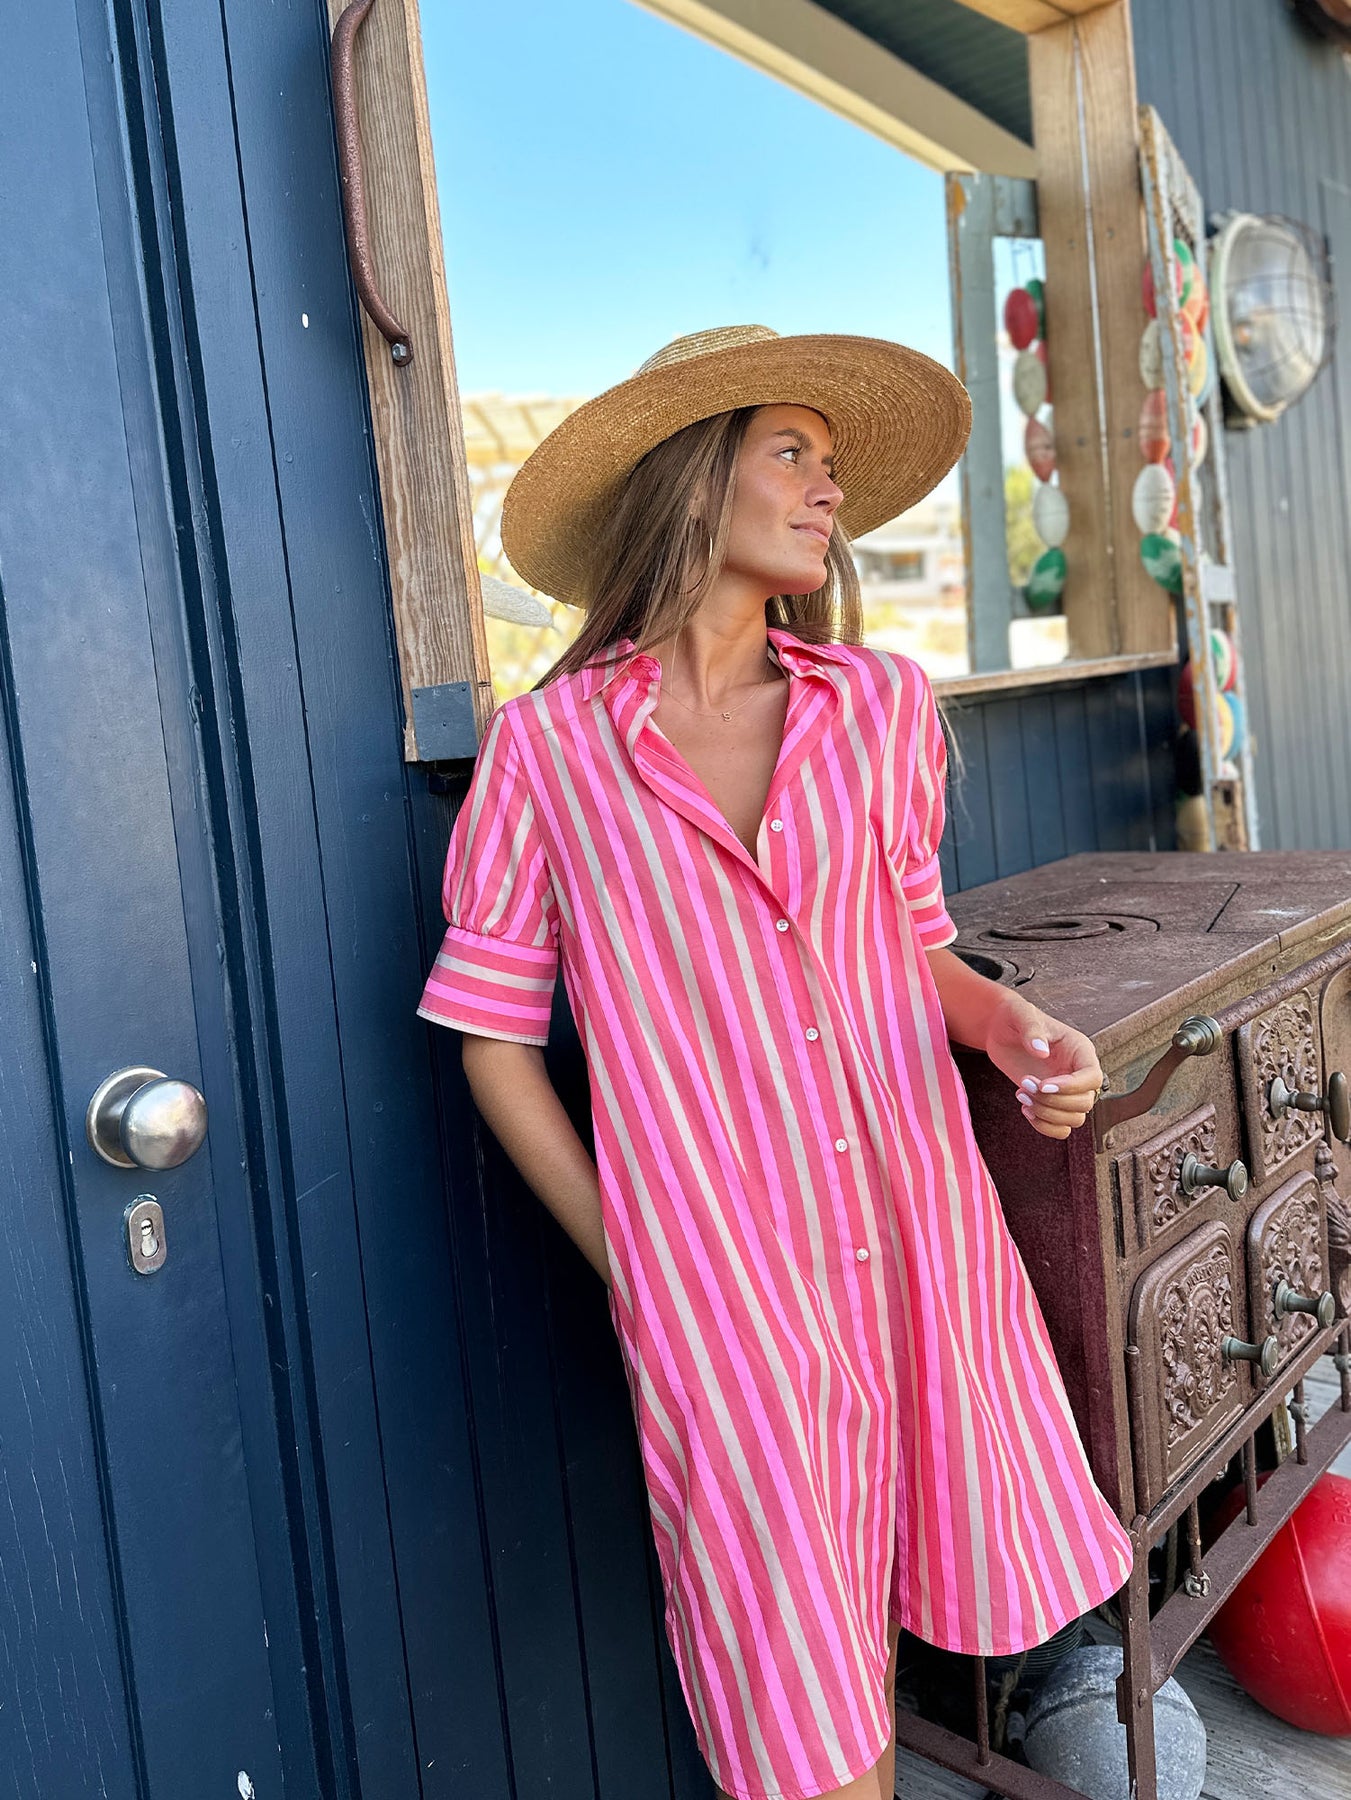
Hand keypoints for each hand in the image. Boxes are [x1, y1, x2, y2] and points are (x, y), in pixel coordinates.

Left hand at [983, 992, 1102, 1140]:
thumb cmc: (1014, 1018)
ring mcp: (1066, 1090)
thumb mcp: (1021, 1015)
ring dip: (1047, 1114)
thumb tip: (1041, 1051)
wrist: (1000, 1030)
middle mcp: (1078, 1072)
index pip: (1093, 1077)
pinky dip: (1045, 1126)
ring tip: (1022, 1095)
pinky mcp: (1052, 1102)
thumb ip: (1031, 1030)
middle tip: (1025, 1084)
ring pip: (1075, 1118)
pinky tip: (1025, 1109)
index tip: (1043, 1084)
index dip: (1071, 1087)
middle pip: (1085, 1102)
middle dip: (1053, 1101)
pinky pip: (1062, 1128)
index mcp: (1080, 1050)